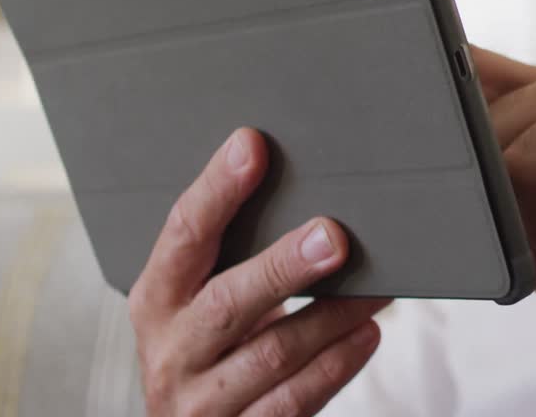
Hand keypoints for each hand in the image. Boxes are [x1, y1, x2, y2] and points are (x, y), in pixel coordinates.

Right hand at [128, 128, 390, 415]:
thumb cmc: (212, 346)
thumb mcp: (205, 299)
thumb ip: (237, 255)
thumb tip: (313, 193)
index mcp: (157, 299)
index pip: (184, 234)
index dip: (216, 189)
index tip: (251, 144)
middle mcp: (170, 350)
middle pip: (227, 302)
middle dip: (283, 266)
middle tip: (334, 236)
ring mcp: (201, 401)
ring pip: (272, 354)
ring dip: (332, 316)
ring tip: (378, 287)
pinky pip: (293, 401)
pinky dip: (336, 365)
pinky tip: (368, 333)